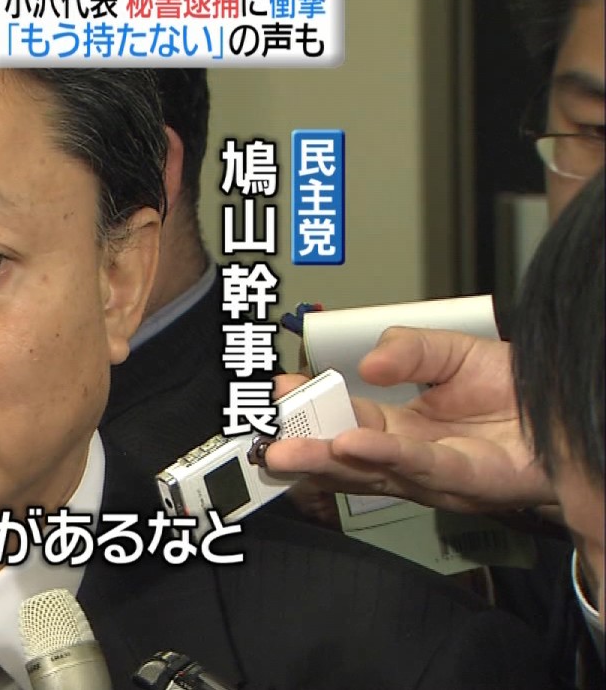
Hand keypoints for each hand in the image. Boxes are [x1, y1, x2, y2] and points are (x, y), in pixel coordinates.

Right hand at [265, 327, 553, 513]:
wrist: (568, 406)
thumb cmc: (515, 388)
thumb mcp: (448, 349)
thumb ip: (406, 348)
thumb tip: (370, 364)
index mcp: (394, 424)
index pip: (338, 417)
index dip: (307, 408)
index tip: (277, 392)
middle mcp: (404, 454)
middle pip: (341, 456)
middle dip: (300, 449)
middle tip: (263, 439)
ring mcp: (430, 473)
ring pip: (367, 470)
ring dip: (324, 461)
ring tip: (287, 451)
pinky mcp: (462, 482)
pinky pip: (414, 467)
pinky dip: (380, 454)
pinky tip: (351, 442)